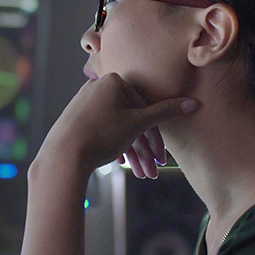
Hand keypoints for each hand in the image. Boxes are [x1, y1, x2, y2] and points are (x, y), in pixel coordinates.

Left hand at [37, 73, 198, 177]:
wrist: (62, 155)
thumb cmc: (101, 135)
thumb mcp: (137, 124)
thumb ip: (165, 112)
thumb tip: (192, 103)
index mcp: (114, 81)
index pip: (145, 109)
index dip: (156, 137)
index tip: (162, 158)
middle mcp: (98, 86)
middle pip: (132, 119)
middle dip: (144, 149)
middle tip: (151, 172)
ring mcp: (85, 101)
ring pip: (118, 127)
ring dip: (131, 152)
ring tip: (139, 174)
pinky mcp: (76, 117)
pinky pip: (102, 129)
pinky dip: (114, 146)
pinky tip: (120, 163)